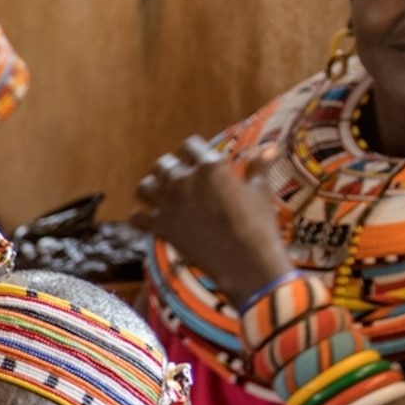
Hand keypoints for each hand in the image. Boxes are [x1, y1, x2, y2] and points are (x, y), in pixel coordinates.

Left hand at [134, 133, 297, 305]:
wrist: (245, 260)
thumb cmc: (258, 223)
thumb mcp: (261, 189)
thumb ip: (258, 166)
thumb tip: (268, 147)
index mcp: (210, 166)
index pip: (189, 145)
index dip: (192, 151)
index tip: (196, 158)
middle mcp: (184, 181)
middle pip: (163, 164)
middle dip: (171, 168)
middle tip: (180, 178)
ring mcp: (169, 205)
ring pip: (144, 187)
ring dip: (152, 188)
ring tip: (162, 194)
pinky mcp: (160, 228)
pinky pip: (136, 217)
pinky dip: (141, 217)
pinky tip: (151, 218)